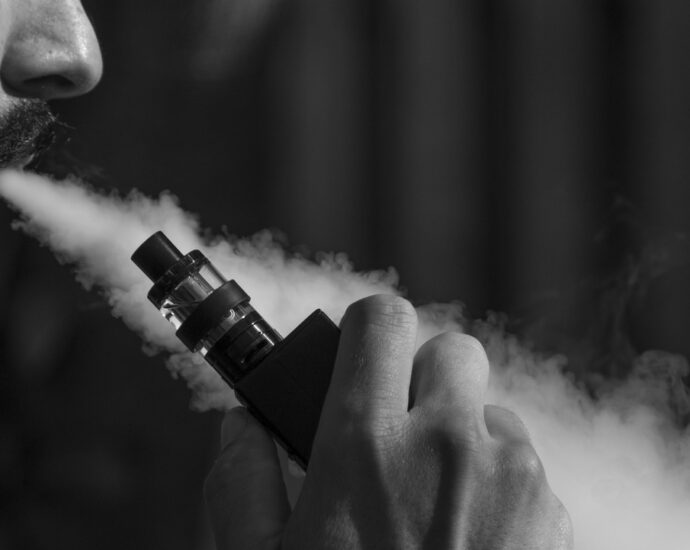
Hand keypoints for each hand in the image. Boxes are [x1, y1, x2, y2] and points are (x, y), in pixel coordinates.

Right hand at [205, 295, 572, 548]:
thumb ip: (239, 478)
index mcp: (365, 445)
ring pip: (486, 409)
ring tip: (430, 498)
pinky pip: (521, 460)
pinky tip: (468, 534)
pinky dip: (496, 478)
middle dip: (421, 380)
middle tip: (396, 432)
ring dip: (460, 434)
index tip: (358, 359)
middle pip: (448, 350)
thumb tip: (242, 422)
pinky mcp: (552, 510)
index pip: (379, 320)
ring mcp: (510, 473)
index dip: (365, 332)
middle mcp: (445, 443)